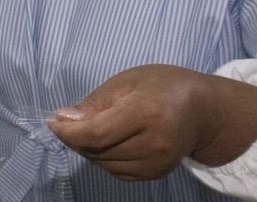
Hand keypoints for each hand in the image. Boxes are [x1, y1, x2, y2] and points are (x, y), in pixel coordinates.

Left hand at [48, 64, 256, 180]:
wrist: (204, 110)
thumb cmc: (163, 86)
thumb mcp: (127, 81)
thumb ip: (95, 103)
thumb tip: (63, 120)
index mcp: (146, 113)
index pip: (96, 134)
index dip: (68, 132)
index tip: (53, 121)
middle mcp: (154, 144)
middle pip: (97, 150)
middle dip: (74, 137)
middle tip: (67, 120)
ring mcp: (157, 164)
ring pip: (103, 164)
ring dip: (87, 148)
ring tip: (90, 127)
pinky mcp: (156, 174)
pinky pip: (116, 171)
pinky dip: (102, 158)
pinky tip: (106, 140)